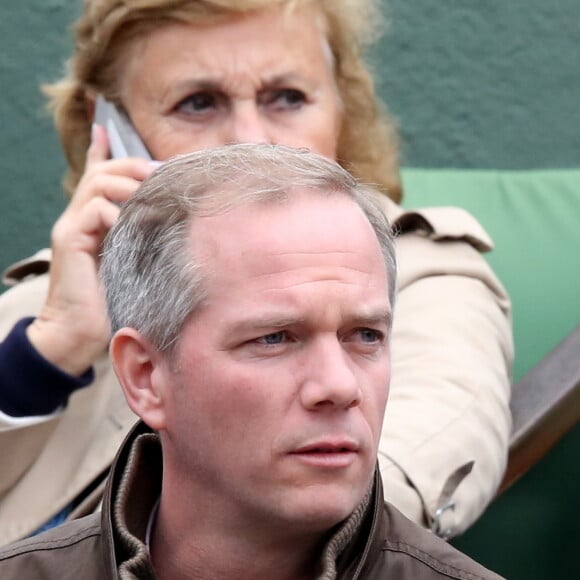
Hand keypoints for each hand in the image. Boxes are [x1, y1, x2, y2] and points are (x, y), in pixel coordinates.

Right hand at [27, 125, 157, 375]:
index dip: (102, 149)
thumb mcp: (134, 262)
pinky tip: (132, 227)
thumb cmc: (113, 301)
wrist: (79, 333)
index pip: (95, 174)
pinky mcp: (70, 240)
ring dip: (129, 186)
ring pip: (98, 184)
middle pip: (102, 172)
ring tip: (152, 197)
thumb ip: (143, 238)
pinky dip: (118, 214)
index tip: (108, 127)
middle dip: (133, 165)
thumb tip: (170, 223)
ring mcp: (72, 227)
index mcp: (93, 220)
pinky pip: (94, 210)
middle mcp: (79, 217)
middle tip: (160, 172)